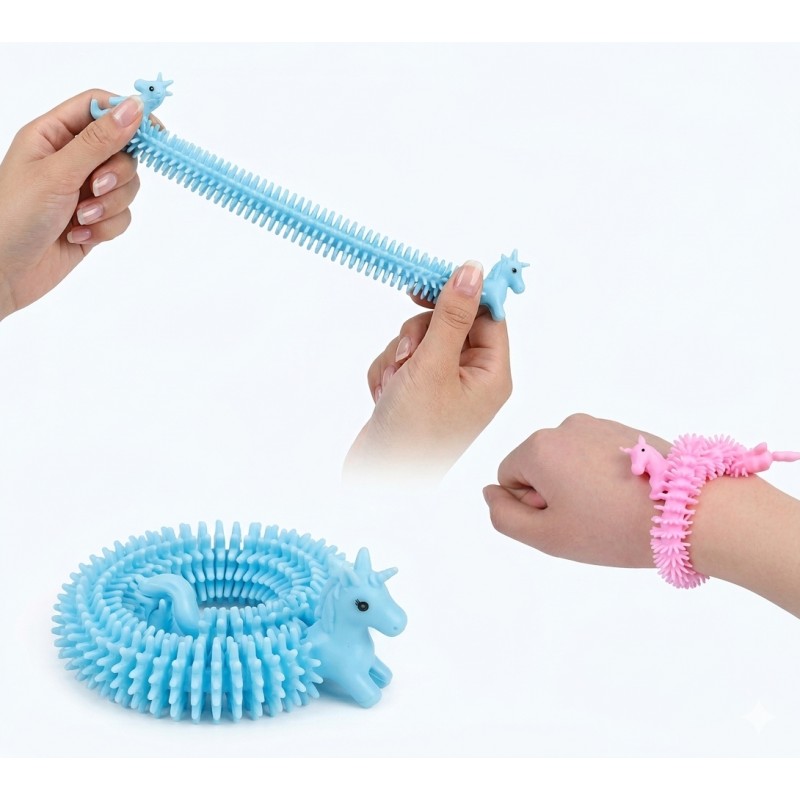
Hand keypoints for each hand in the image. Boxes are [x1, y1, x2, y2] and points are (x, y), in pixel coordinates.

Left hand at [0, 90, 143, 320]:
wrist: (3, 272)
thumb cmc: (13, 216)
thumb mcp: (58, 172)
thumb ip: (99, 141)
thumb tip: (134, 107)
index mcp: (53, 135)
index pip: (99, 107)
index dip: (128, 114)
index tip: (156, 131)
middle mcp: (70, 159)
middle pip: (122, 150)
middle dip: (117, 175)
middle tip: (97, 188)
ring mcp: (83, 191)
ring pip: (126, 187)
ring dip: (110, 205)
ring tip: (82, 219)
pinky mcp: (94, 220)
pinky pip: (121, 216)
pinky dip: (106, 227)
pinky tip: (78, 235)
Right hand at [344, 261, 511, 480]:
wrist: (376, 477)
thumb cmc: (413, 431)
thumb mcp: (434, 365)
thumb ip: (452, 315)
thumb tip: (473, 270)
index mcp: (492, 374)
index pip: (487, 316)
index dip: (461, 295)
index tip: (429, 283)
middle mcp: (472, 378)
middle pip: (448, 323)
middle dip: (419, 336)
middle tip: (409, 356)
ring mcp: (442, 386)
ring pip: (419, 340)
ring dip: (399, 356)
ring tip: (394, 385)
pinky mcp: (416, 392)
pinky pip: (401, 360)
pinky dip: (387, 373)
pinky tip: (384, 397)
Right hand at [484, 413, 799, 617]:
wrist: (690, 511)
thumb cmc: (614, 528)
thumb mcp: (547, 537)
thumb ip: (504, 516)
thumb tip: (490, 493)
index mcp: (539, 447)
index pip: (507, 478)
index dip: (530, 506)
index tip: (565, 519)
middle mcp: (564, 426)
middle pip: (537, 465)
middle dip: (553, 492)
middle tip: (589, 518)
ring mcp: (598, 425)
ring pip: (567, 461)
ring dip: (578, 485)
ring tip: (612, 508)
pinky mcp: (626, 430)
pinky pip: (595, 455)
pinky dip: (603, 476)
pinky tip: (628, 496)